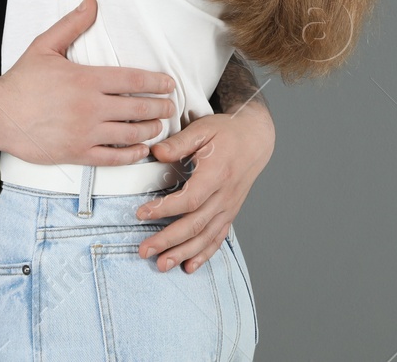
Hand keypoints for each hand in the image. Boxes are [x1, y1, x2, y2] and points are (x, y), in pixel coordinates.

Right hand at [0, 0, 177, 165]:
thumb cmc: (21, 80)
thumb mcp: (45, 45)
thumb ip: (72, 24)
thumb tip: (92, 2)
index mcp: (86, 79)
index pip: (133, 79)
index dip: (156, 82)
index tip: (169, 84)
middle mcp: (90, 107)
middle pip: (138, 108)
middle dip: (160, 107)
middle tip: (171, 106)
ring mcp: (84, 133)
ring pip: (130, 134)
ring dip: (151, 130)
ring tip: (159, 126)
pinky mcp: (77, 153)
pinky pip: (112, 158)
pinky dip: (131, 155)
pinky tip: (141, 149)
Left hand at [137, 102, 274, 273]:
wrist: (255, 140)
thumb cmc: (227, 133)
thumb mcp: (202, 129)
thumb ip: (178, 143)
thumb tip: (155, 152)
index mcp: (217, 174)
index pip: (190, 199)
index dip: (165, 209)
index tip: (141, 213)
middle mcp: (224, 196)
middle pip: (195, 225)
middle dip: (168, 240)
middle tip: (144, 250)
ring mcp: (228, 207)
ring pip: (205, 237)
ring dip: (183, 253)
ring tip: (162, 264)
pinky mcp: (230, 213)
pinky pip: (218, 238)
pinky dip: (204, 255)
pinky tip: (189, 266)